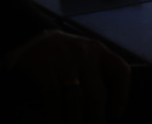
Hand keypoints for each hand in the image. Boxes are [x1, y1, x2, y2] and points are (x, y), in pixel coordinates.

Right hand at [7, 30, 130, 122]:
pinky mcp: (44, 66)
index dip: (122, 96)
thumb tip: (104, 108)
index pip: (121, 70)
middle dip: (96, 120)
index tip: (115, 114)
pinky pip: (54, 98)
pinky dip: (55, 115)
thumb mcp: (82, 54)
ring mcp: (64, 59)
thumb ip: (94, 73)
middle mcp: (84, 53)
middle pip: (97, 95)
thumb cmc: (61, 53)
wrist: (29, 36)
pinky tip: (55, 122)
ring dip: (76, 122)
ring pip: (76, 101)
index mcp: (97, 49)